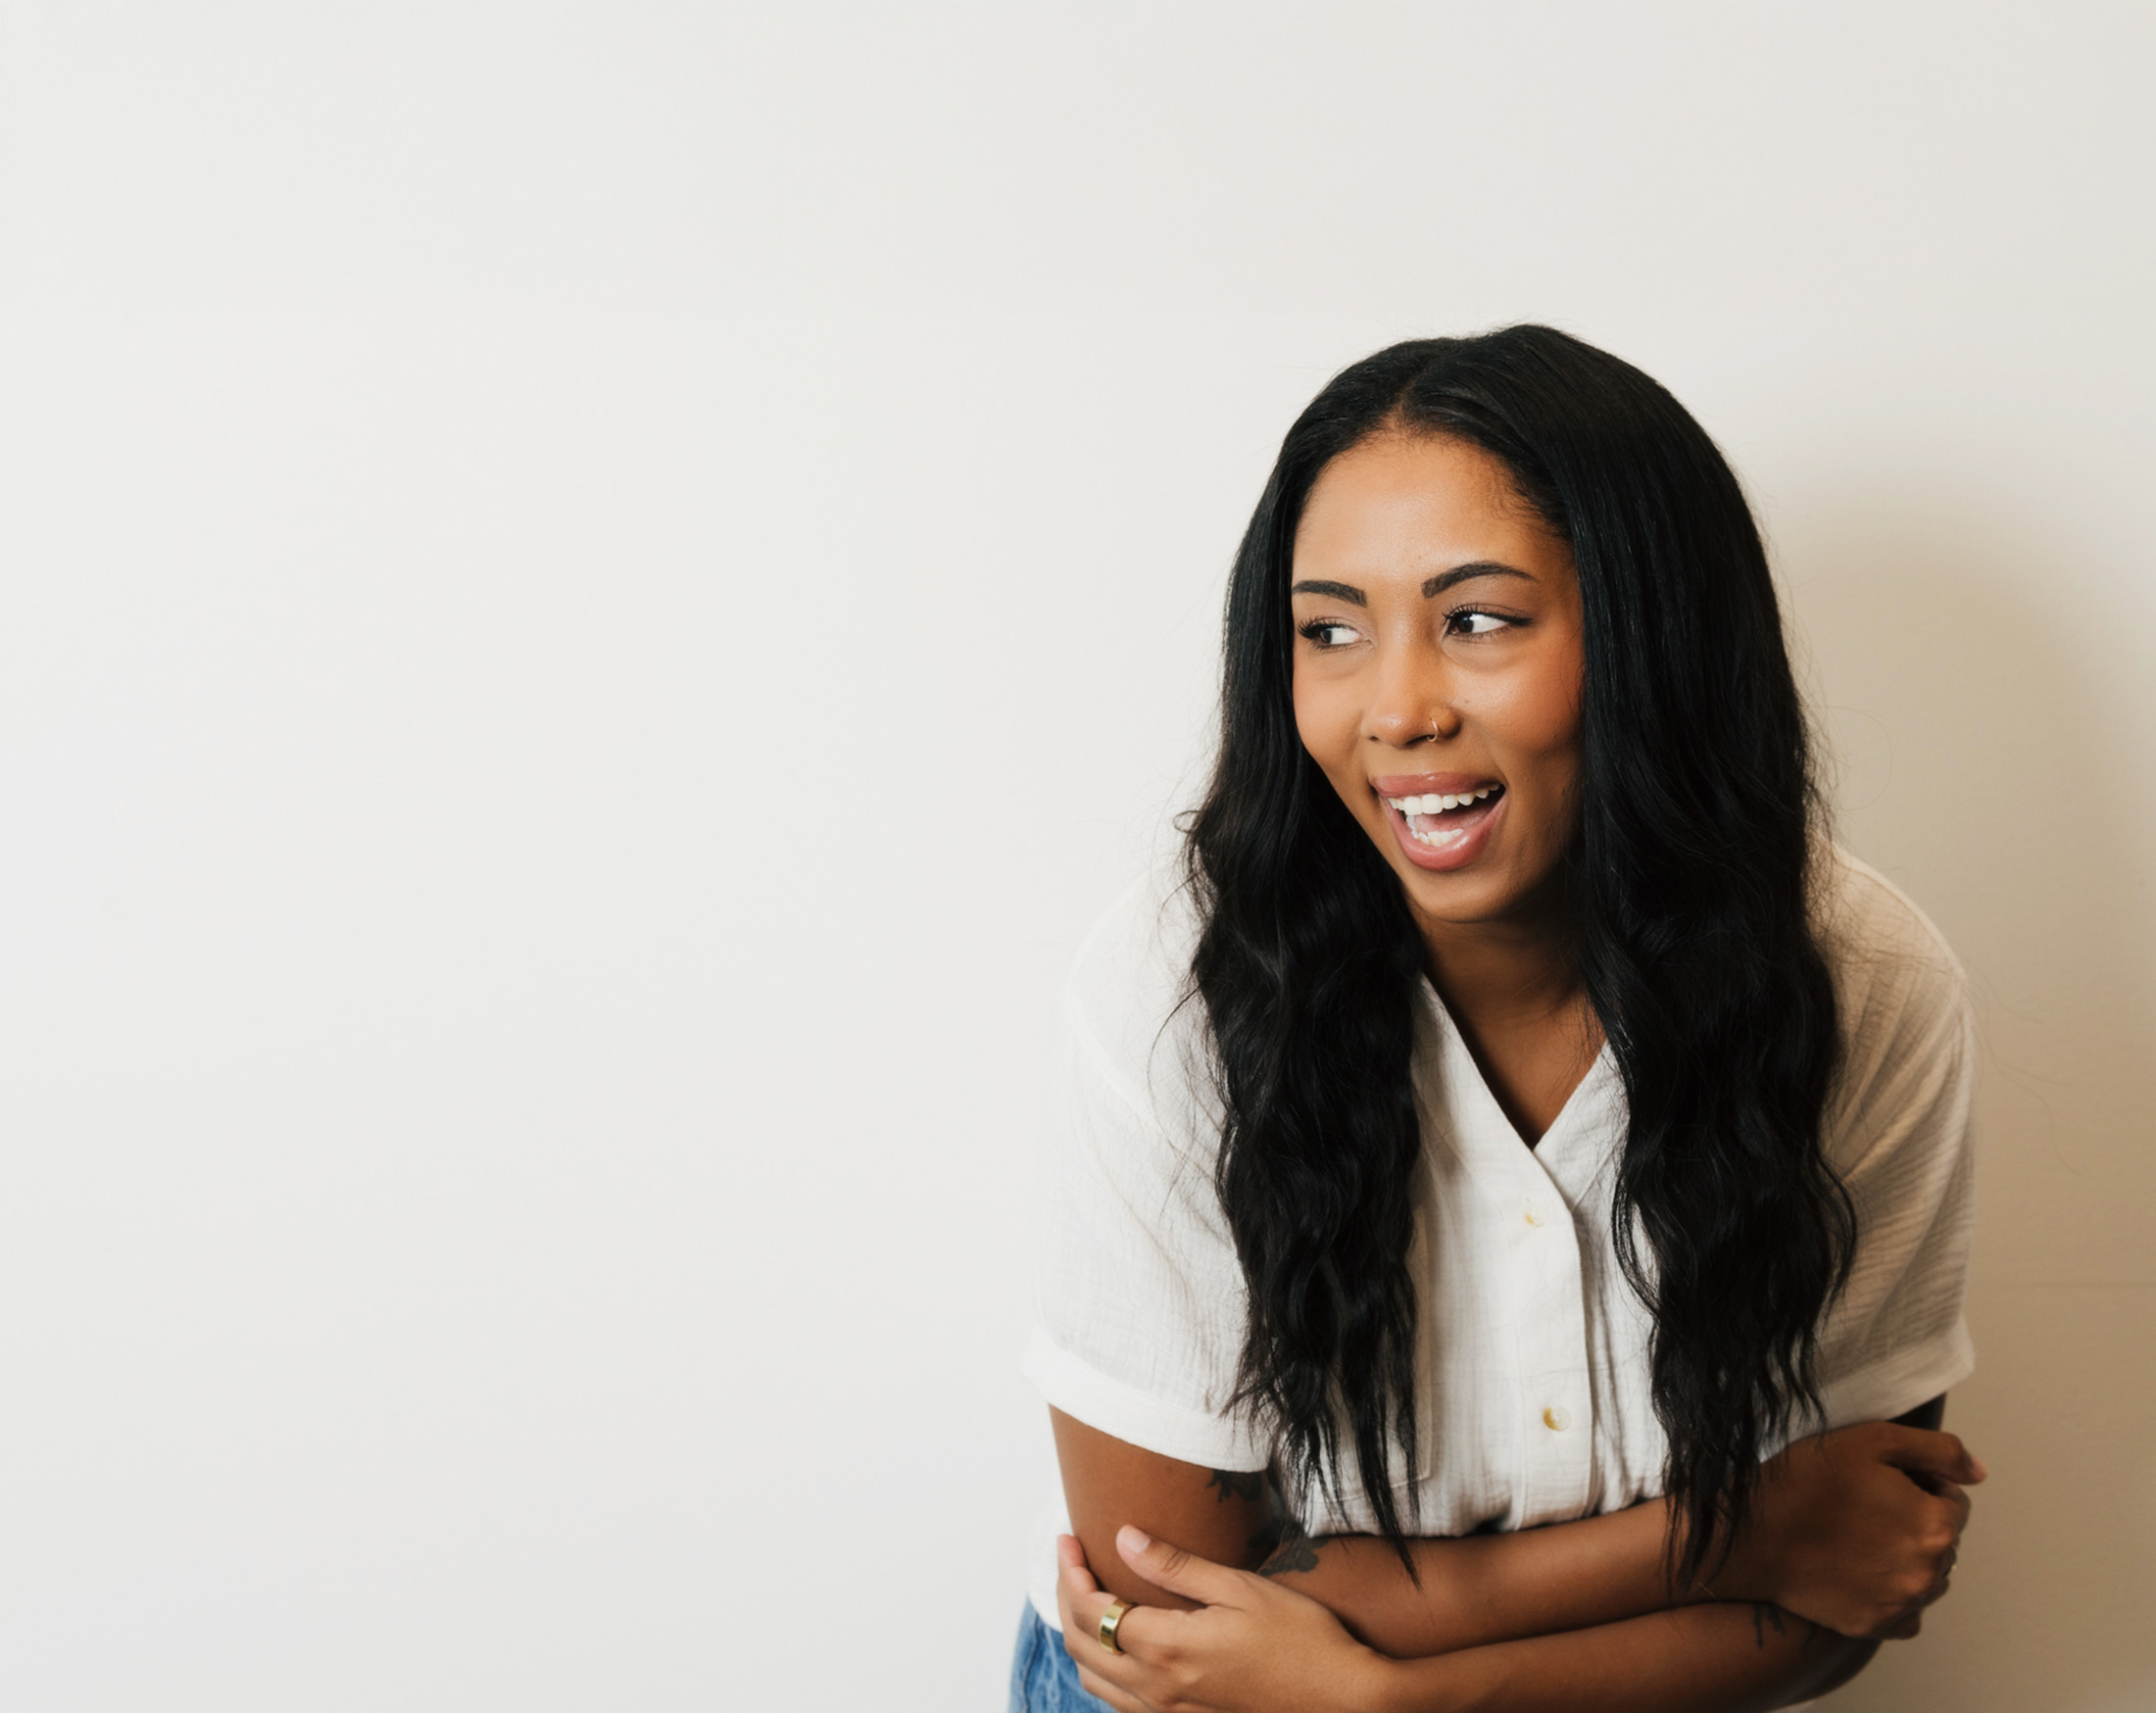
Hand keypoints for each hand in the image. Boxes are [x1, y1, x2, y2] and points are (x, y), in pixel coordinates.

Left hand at [1054, 1529, 1394, 1712]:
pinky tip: (1120, 1643)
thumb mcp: (1241, 1588)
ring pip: (1094, 1679)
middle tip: (1072, 1560)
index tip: (1070, 1539)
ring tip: (1088, 1595)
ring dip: (1080, 1636)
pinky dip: (1103, 1669)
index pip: (1091, 1610)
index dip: (1070, 1572)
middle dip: (1066, 1597)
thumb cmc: (1301, 1640)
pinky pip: (1119, 1702)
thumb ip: (1177, 1566)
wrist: (1342, 1701)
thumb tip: (1125, 1538)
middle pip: (1082, 1644)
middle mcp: (1158, 1688)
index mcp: (1168, 1649)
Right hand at [1716, 1421, 1985, 1639]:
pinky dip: (1892, 1594)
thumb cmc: (1807, 1479)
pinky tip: (1858, 1570)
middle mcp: (1928, 1573)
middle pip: (1942, 1541)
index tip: (1882, 1479)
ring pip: (1925, 1577)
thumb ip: (1937, 1450)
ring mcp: (1902, 1605)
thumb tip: (1979, 1473)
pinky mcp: (1874, 1626)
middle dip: (1915, 1521)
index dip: (1922, 1484)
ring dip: (1906, 1557)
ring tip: (1858, 1536)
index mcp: (1935, 1526)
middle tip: (1865, 1504)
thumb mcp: (1872, 1439)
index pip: (1954, 1502)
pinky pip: (1905, 1614)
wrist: (1750, 1530)